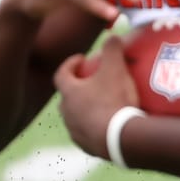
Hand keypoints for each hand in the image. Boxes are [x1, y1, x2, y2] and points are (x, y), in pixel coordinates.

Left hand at [53, 37, 139, 159]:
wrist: (118, 137)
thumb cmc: (113, 99)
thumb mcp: (115, 69)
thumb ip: (112, 50)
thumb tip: (112, 35)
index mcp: (70, 93)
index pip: (61, 74)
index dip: (70, 64)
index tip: (81, 58)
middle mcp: (66, 112)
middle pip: (67, 96)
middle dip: (78, 87)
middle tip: (93, 82)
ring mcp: (74, 130)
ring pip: (76, 115)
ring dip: (85, 108)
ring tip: (103, 103)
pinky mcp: (85, 145)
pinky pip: (87, 132)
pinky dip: (94, 126)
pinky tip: (108, 124)